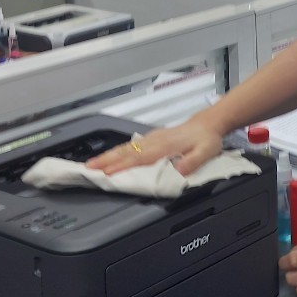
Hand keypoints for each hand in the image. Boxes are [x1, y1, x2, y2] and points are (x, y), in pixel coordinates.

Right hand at [86, 118, 224, 176]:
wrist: (208, 124)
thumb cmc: (206, 140)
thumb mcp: (206, 152)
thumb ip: (193, 161)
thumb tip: (179, 170)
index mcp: (165, 146)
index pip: (139, 158)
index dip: (122, 165)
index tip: (106, 172)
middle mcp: (155, 141)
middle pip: (126, 151)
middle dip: (106, 159)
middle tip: (88, 167)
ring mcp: (152, 138)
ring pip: (126, 147)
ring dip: (108, 155)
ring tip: (92, 163)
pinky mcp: (152, 138)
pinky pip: (130, 145)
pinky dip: (117, 151)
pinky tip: (110, 156)